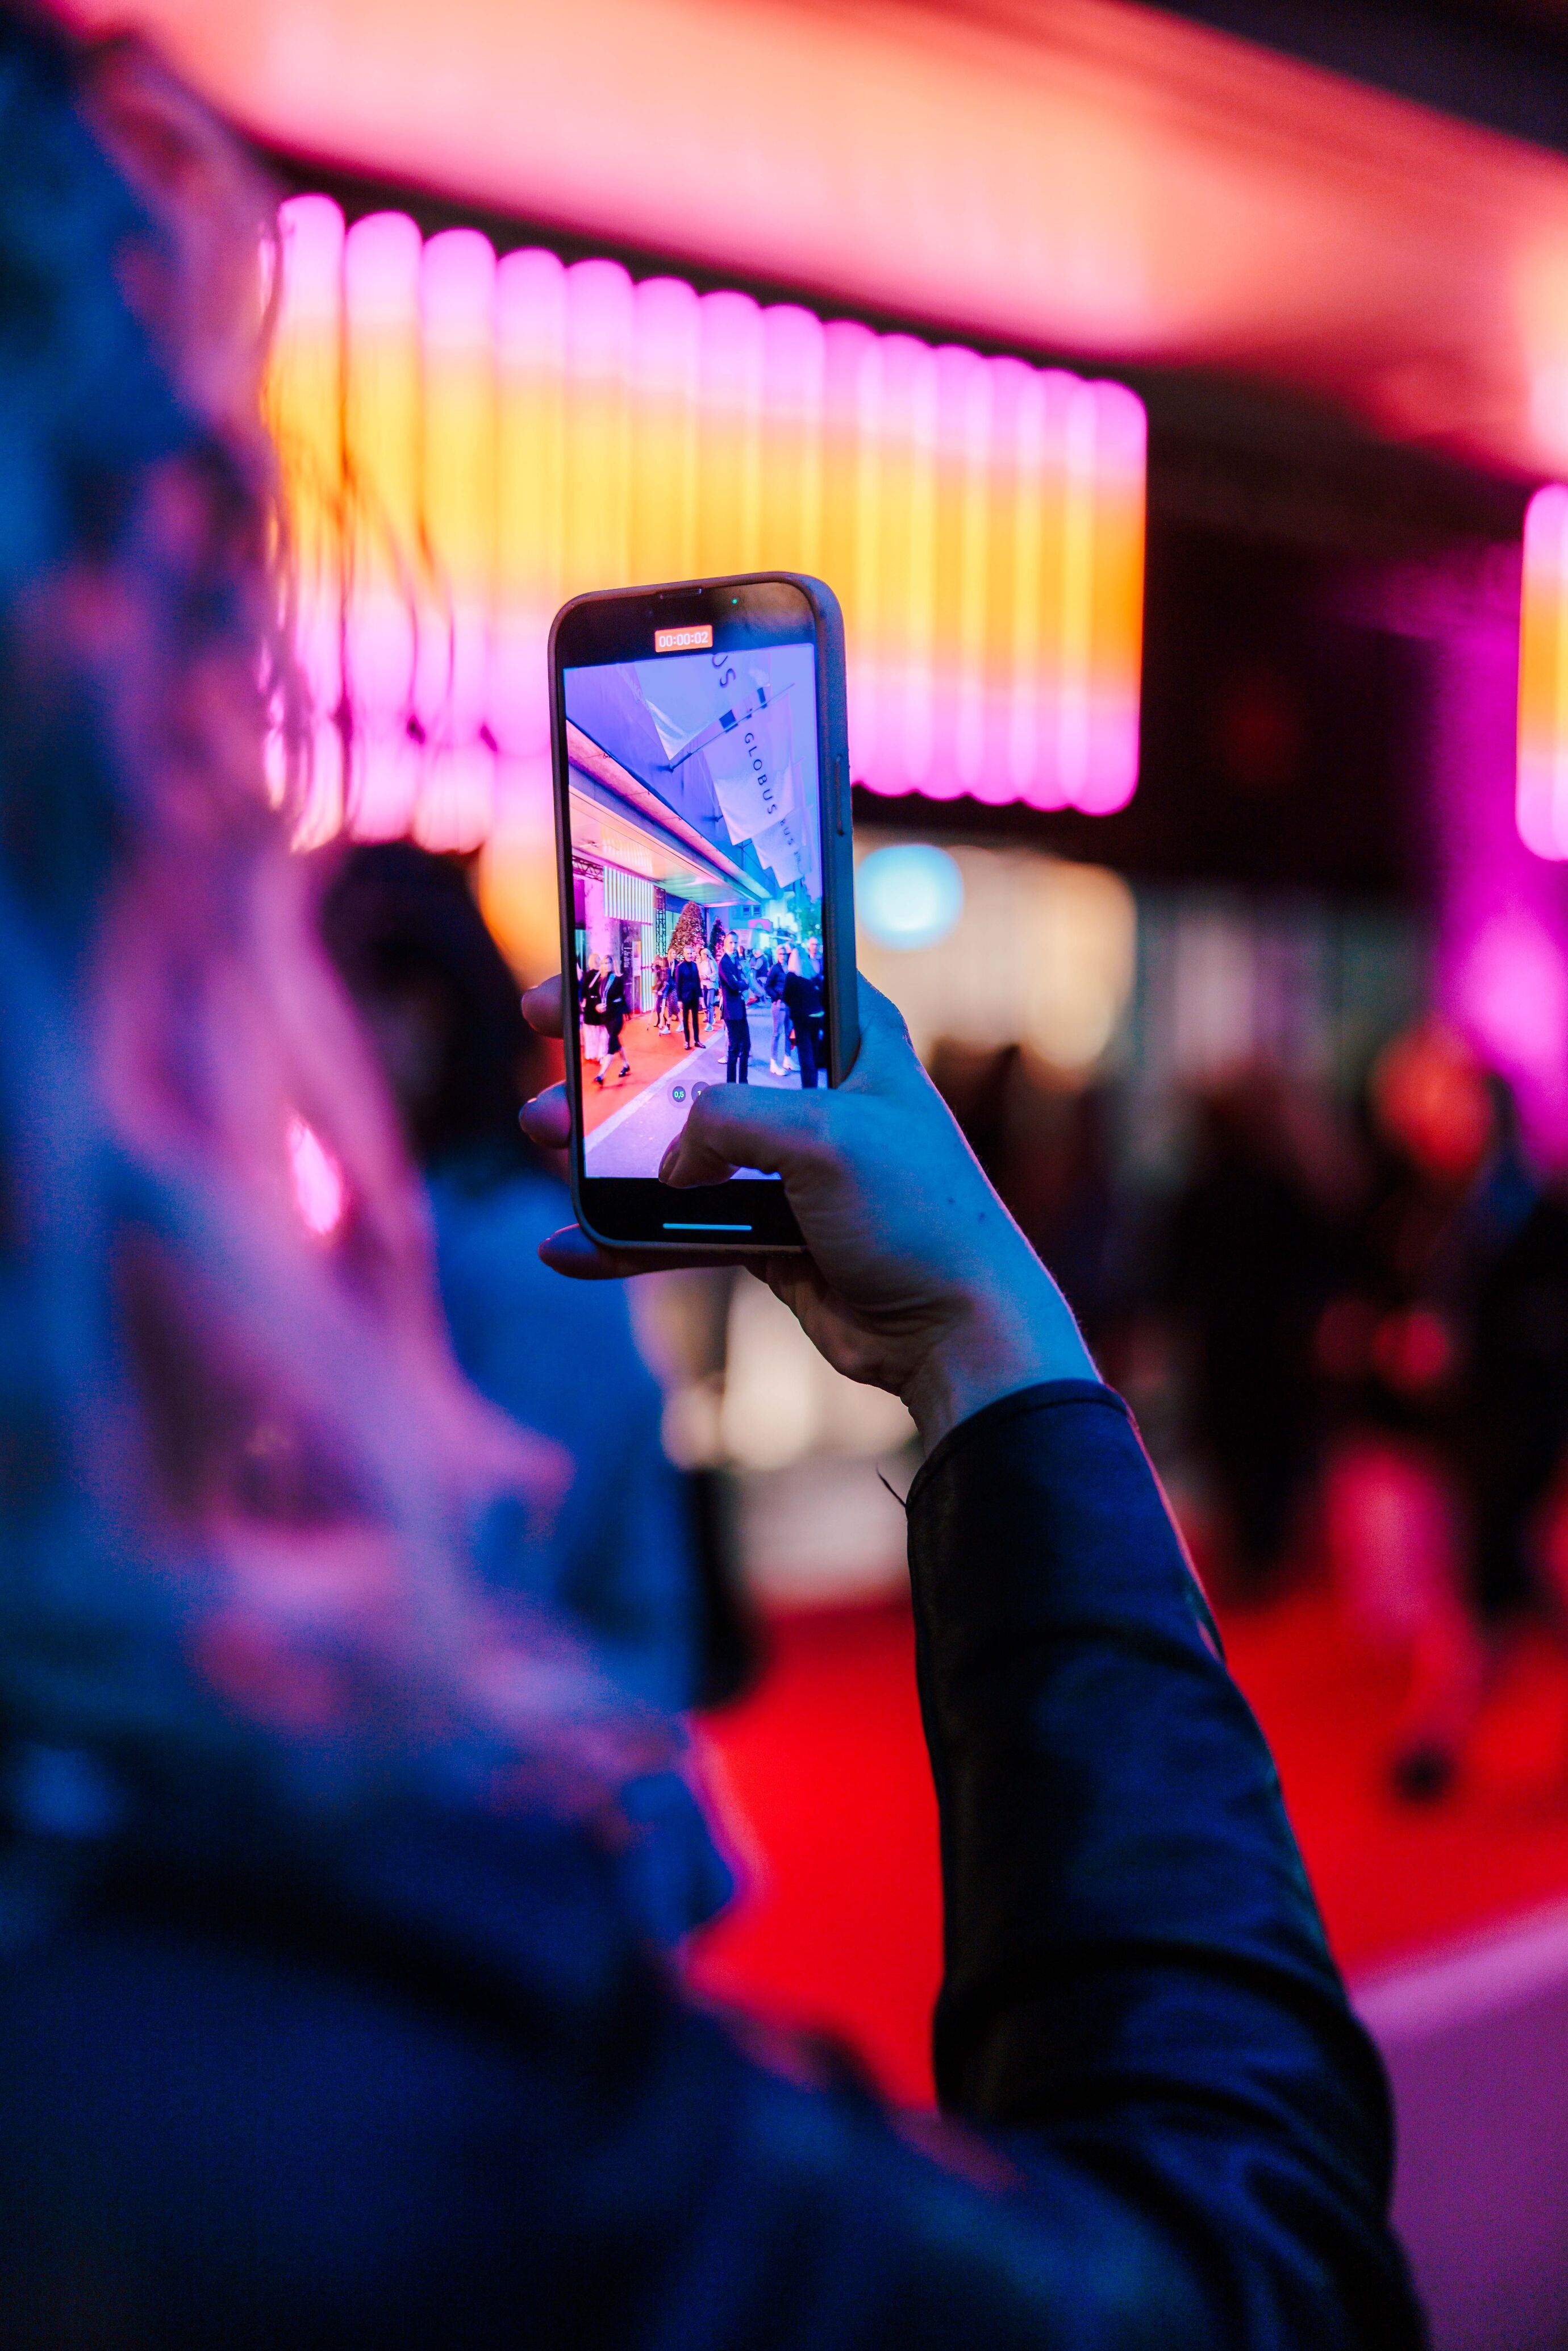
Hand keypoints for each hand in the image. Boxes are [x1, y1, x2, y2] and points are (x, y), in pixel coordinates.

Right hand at [520, 974, 1094, 1448]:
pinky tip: (568, 1247)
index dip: (679, 955)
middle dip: (613, 1047)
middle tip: (543, 1023)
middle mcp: (814, 1094)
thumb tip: (668, 1164)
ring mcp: (786, 1167)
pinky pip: (678, 1229)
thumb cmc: (918, 1215)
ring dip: (601, 1144)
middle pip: (693, 1057)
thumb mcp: (823, 1136)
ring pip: (672, 1146)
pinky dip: (625, 1239)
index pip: (753, 974)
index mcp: (848, 1040)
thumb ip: (727, 1120)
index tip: (605, 946)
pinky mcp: (767, 1233)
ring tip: (538, 1132)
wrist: (956, 1333)